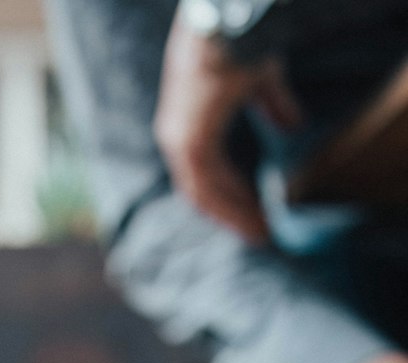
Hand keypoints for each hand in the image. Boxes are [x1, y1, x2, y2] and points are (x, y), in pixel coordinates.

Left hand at [154, 13, 300, 242]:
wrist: (230, 22)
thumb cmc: (244, 42)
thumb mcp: (261, 80)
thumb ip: (273, 105)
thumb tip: (293, 126)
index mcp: (190, 121)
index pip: (204, 171)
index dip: (228, 194)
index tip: (252, 212)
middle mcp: (177, 135)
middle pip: (203, 190)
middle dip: (232, 213)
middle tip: (260, 233)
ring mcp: (179, 140)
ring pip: (204, 194)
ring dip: (234, 215)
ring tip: (261, 233)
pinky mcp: (188, 142)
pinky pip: (206, 186)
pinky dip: (229, 204)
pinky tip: (251, 217)